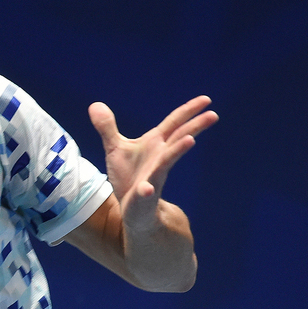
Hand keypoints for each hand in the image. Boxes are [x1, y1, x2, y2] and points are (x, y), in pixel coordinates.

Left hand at [88, 96, 217, 231]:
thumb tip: (95, 104)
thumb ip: (107, 127)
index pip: (175, 123)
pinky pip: (146, 193)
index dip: (189, 111)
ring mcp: (154, 177)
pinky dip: (146, 190)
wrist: (132, 208)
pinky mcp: (144, 196)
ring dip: (178, 151)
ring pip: (167, 162)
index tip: (207, 100)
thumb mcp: (115, 149)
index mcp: (155, 144)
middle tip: (213, 115)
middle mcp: (159, 158)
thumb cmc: (128, 177)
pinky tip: (146, 189)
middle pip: (179, 138)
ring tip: (190, 140)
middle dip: (195, 126)